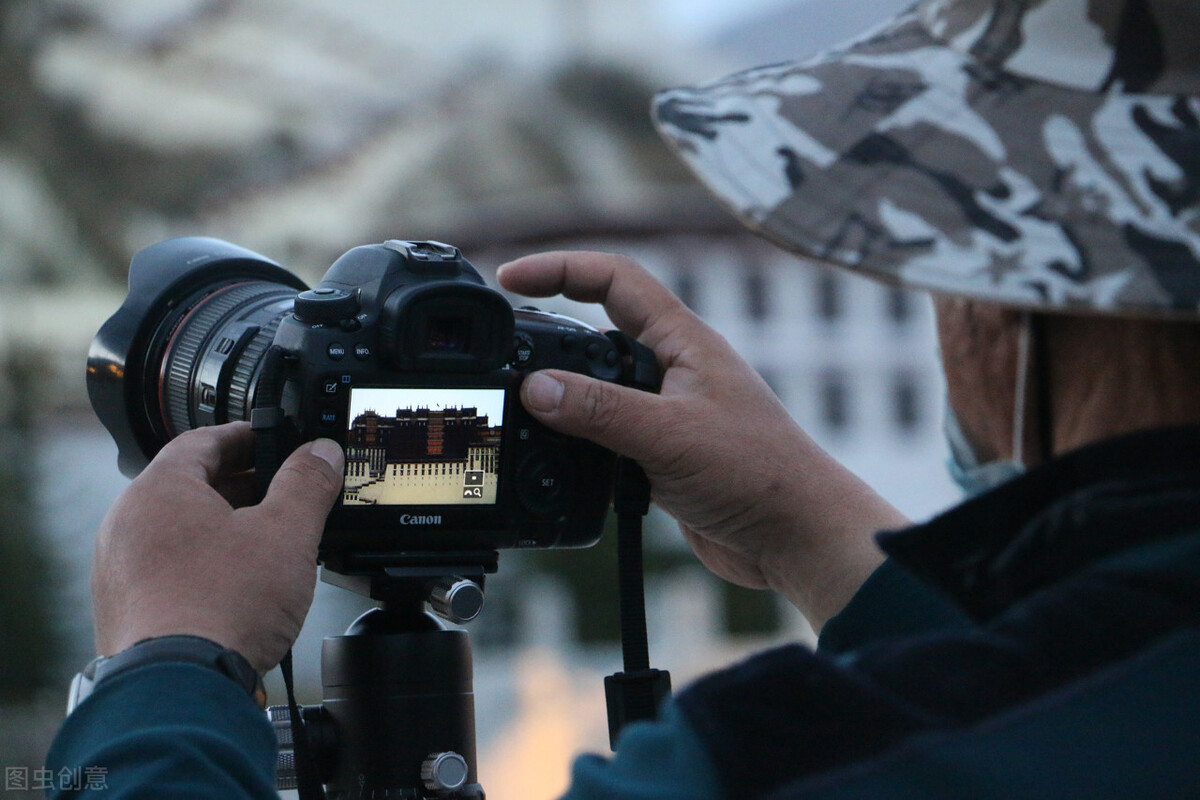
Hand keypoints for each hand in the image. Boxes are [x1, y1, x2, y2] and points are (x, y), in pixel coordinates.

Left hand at [92, 422, 344, 672]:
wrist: (182, 687)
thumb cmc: (223, 607)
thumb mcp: (286, 533)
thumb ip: (307, 483)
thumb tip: (321, 453)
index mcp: (160, 490)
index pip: (203, 441)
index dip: (245, 438)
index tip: (272, 441)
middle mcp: (128, 524)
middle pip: (189, 486)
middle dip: (240, 487)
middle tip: (281, 494)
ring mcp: (120, 570)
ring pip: (178, 531)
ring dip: (221, 529)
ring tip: (265, 545)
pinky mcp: (125, 610)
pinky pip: (167, 570)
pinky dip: (202, 567)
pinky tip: (236, 587)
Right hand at [497, 251, 905, 628]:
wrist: (795, 538)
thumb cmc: (759, 474)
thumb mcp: (670, 435)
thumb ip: (601, 411)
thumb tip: (536, 388)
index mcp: (684, 342)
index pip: (615, 280)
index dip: (560, 269)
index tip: (512, 278)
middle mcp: (675, 370)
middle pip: (599, 334)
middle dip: (552, 340)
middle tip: (507, 356)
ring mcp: (669, 413)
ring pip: (600, 391)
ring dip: (565, 400)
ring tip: (526, 416)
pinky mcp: (664, 455)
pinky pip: (608, 437)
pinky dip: (580, 445)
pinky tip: (562, 465)